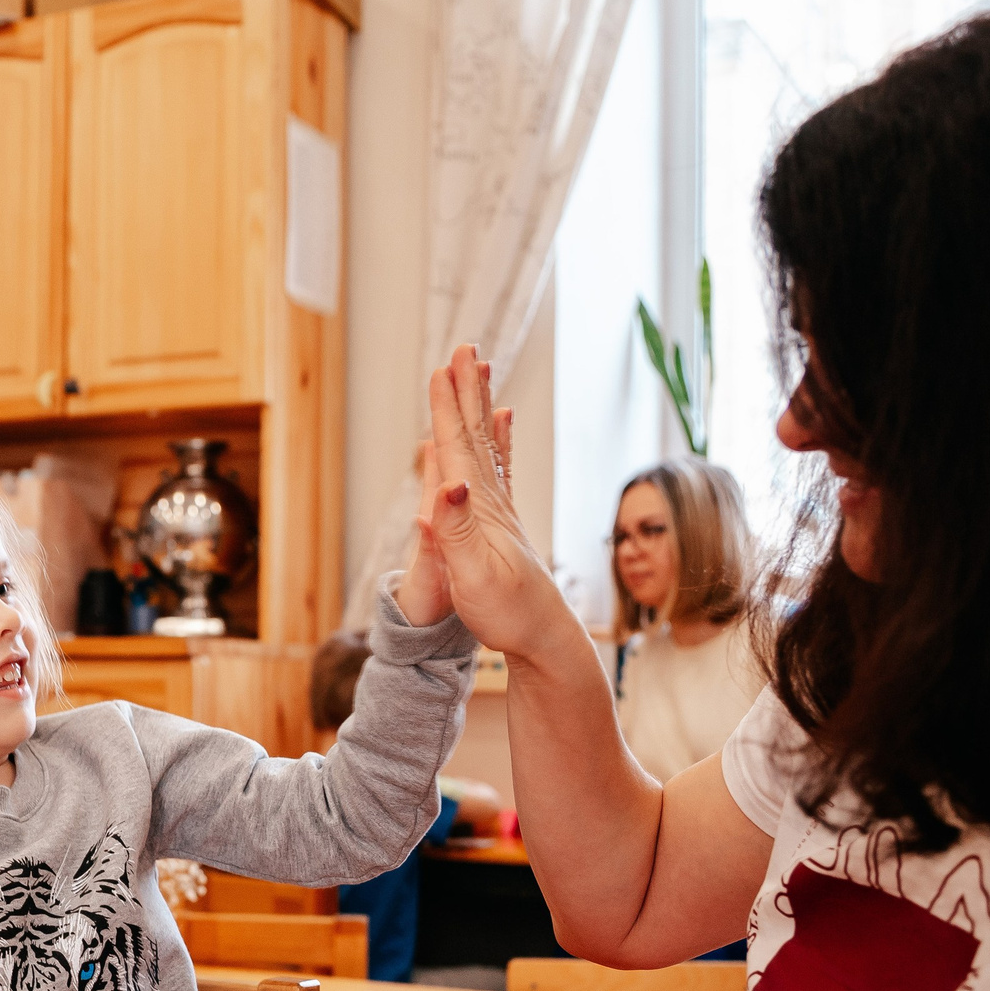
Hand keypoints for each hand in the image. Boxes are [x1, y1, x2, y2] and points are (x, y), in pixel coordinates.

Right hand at [417, 344, 583, 661]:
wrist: (546, 639)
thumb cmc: (508, 614)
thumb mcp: (474, 576)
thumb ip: (456, 530)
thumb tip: (449, 483)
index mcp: (480, 511)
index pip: (460, 449)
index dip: (448, 408)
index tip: (443, 369)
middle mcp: (493, 504)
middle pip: (478, 437)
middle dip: (468, 392)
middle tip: (466, 351)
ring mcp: (501, 513)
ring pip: (488, 448)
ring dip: (481, 410)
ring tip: (481, 376)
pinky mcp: (503, 526)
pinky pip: (496, 470)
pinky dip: (496, 443)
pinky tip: (501, 429)